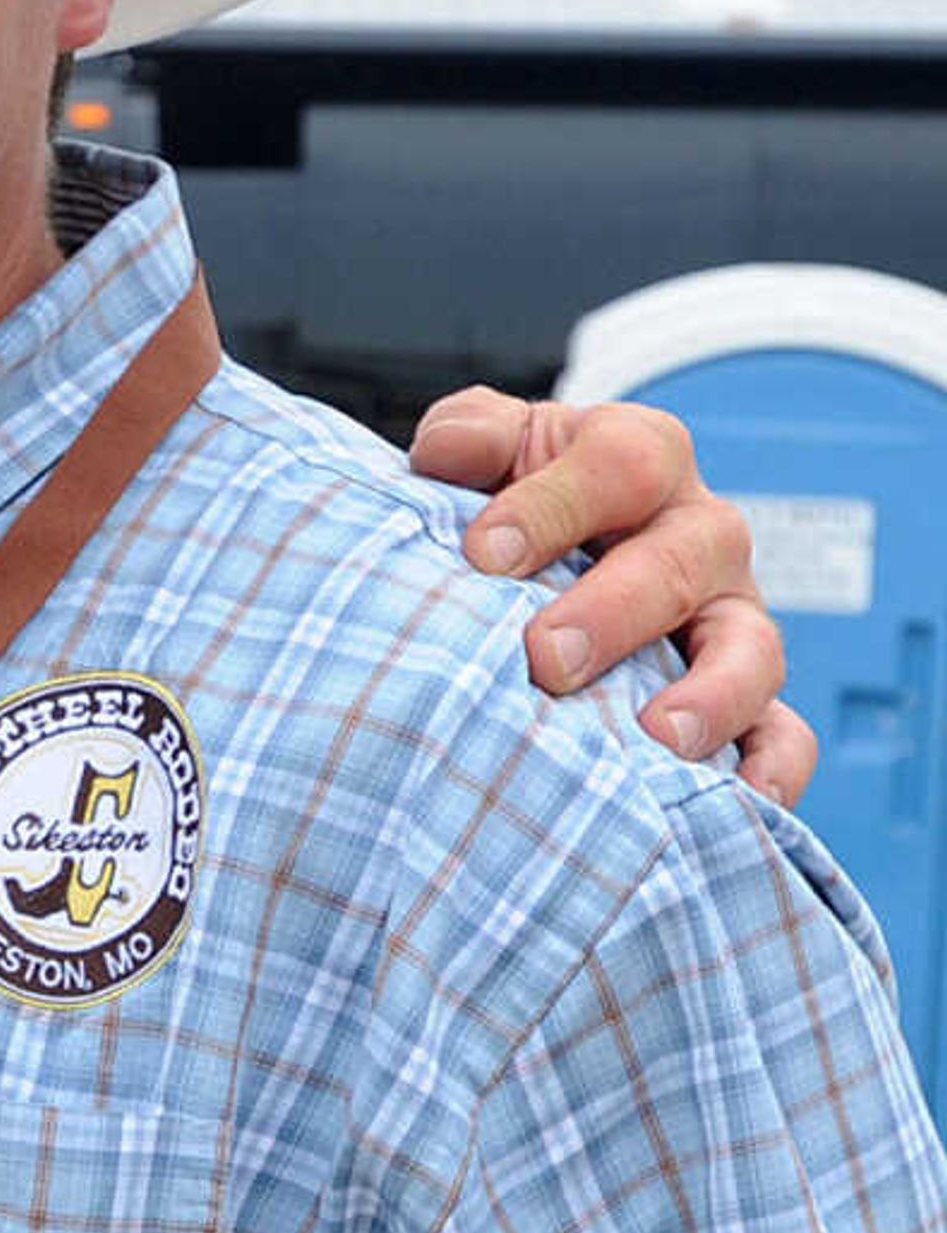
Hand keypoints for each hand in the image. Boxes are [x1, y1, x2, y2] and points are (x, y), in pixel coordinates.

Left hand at [409, 387, 814, 803]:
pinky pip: (782, 728)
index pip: (619, 467)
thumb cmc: (510, 500)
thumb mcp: (488, 448)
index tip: (482, 553)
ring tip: (657, 737)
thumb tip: (450, 452)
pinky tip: (742, 798)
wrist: (540, 557)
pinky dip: (773, 763)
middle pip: (682, 560)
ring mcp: (729, 616)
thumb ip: (469, 434)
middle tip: (546, 657)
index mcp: (639, 459)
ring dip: (711, 695)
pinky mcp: (744, 693)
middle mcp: (699, 534)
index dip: (551, 506)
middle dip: (614, 610)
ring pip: (750, 648)